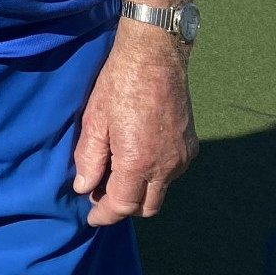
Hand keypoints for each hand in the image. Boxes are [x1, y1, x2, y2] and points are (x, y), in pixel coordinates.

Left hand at [73, 26, 196, 225]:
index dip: (105, 215)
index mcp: (139, 162)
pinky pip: (171, 173)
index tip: (91, 217)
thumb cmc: (119, 84)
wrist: (155, 57)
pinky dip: (153, 174)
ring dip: (139, 190)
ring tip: (113, 172)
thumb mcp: (94, 120)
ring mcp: (183, 157)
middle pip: (147, 206)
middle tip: (100, 194)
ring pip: (160, 190)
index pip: (123, 205)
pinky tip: (135, 157)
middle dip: (123, 207)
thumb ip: (89, 158)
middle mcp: (167, 166)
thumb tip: (84, 188)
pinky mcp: (191, 146)